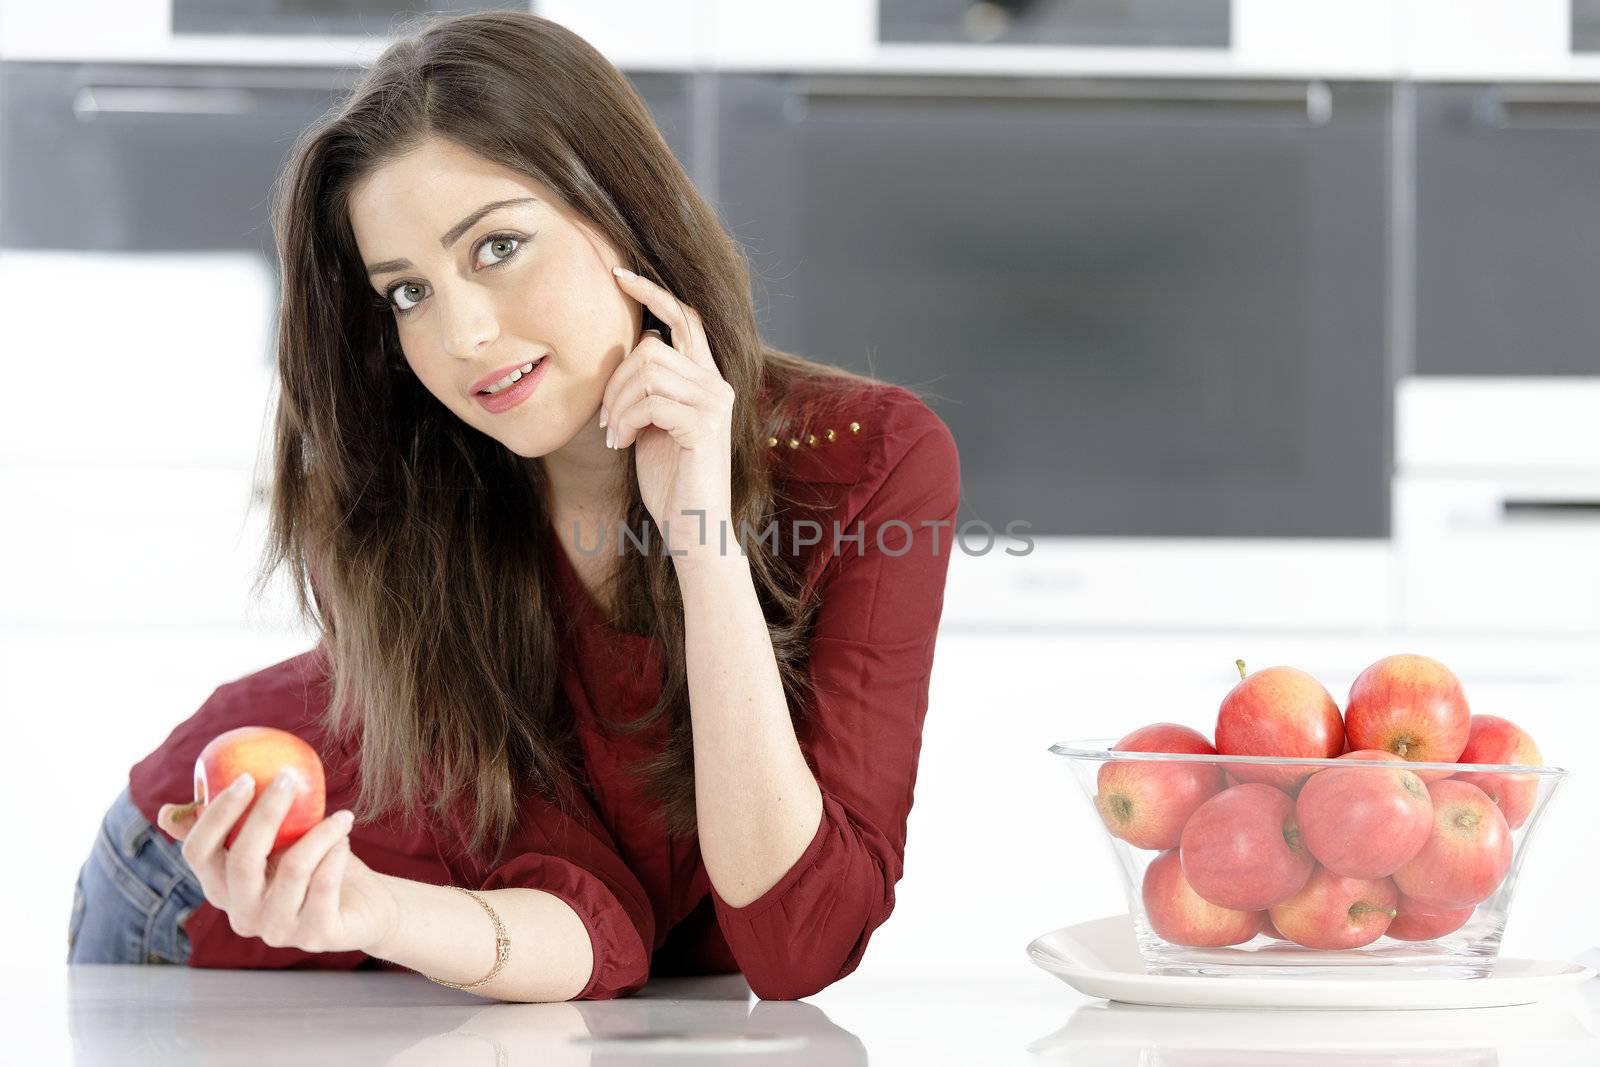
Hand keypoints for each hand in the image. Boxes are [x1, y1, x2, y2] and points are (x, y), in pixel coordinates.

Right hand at [157, 769, 397, 955]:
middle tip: (290, 776)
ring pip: (294, 868)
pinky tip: (345, 838)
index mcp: (221, 889)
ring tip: (341, 816)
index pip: (197, 852)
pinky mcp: (315, 936)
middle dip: (266, 811)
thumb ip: (233, 826)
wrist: (365, 906)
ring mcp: (276, 930)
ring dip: (321, 831)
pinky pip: (325, 883)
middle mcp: (242, 915)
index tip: (247, 776)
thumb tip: (167, 812)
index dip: (216, 814)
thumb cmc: (313, 865)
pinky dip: (337, 851)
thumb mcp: (273, 842)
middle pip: (242, 858)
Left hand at [602, 266, 734, 556]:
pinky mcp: (704, 425)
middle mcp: (717, 384)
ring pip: (648, 372)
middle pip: (654, 345)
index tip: (618, 275)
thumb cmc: (670, 481)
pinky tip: (622, 444)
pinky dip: (625, 421)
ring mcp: (714, 403)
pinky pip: (651, 401)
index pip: (684, 318)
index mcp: (707, 379)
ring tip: (614, 434)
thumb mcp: (653, 424)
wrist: (693, 528)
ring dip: (617, 404)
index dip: (653, 293)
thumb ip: (648, 388)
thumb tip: (624, 356)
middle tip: (604, 418)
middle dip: (615, 378)